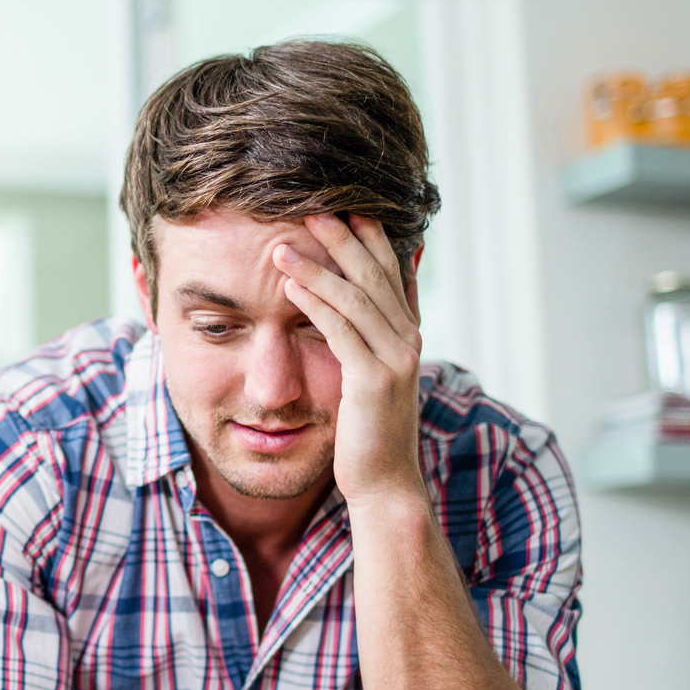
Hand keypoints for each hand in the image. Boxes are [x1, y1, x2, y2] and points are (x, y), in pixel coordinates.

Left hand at [272, 215, 426, 508]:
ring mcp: (395, 359)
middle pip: (374, 274)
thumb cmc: (368, 432)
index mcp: (405, 334)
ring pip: (356, 297)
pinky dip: (315, 304)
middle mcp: (406, 339)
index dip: (368, 237)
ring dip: (317, 267)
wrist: (385, 484)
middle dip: (342, 237)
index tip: (343, 206)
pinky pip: (340, 331)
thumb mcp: (369, 377)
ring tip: (282, 244)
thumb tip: (353, 307)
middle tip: (310, 205)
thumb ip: (366, 340)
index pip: (390, 271)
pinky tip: (289, 287)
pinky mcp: (374, 380)